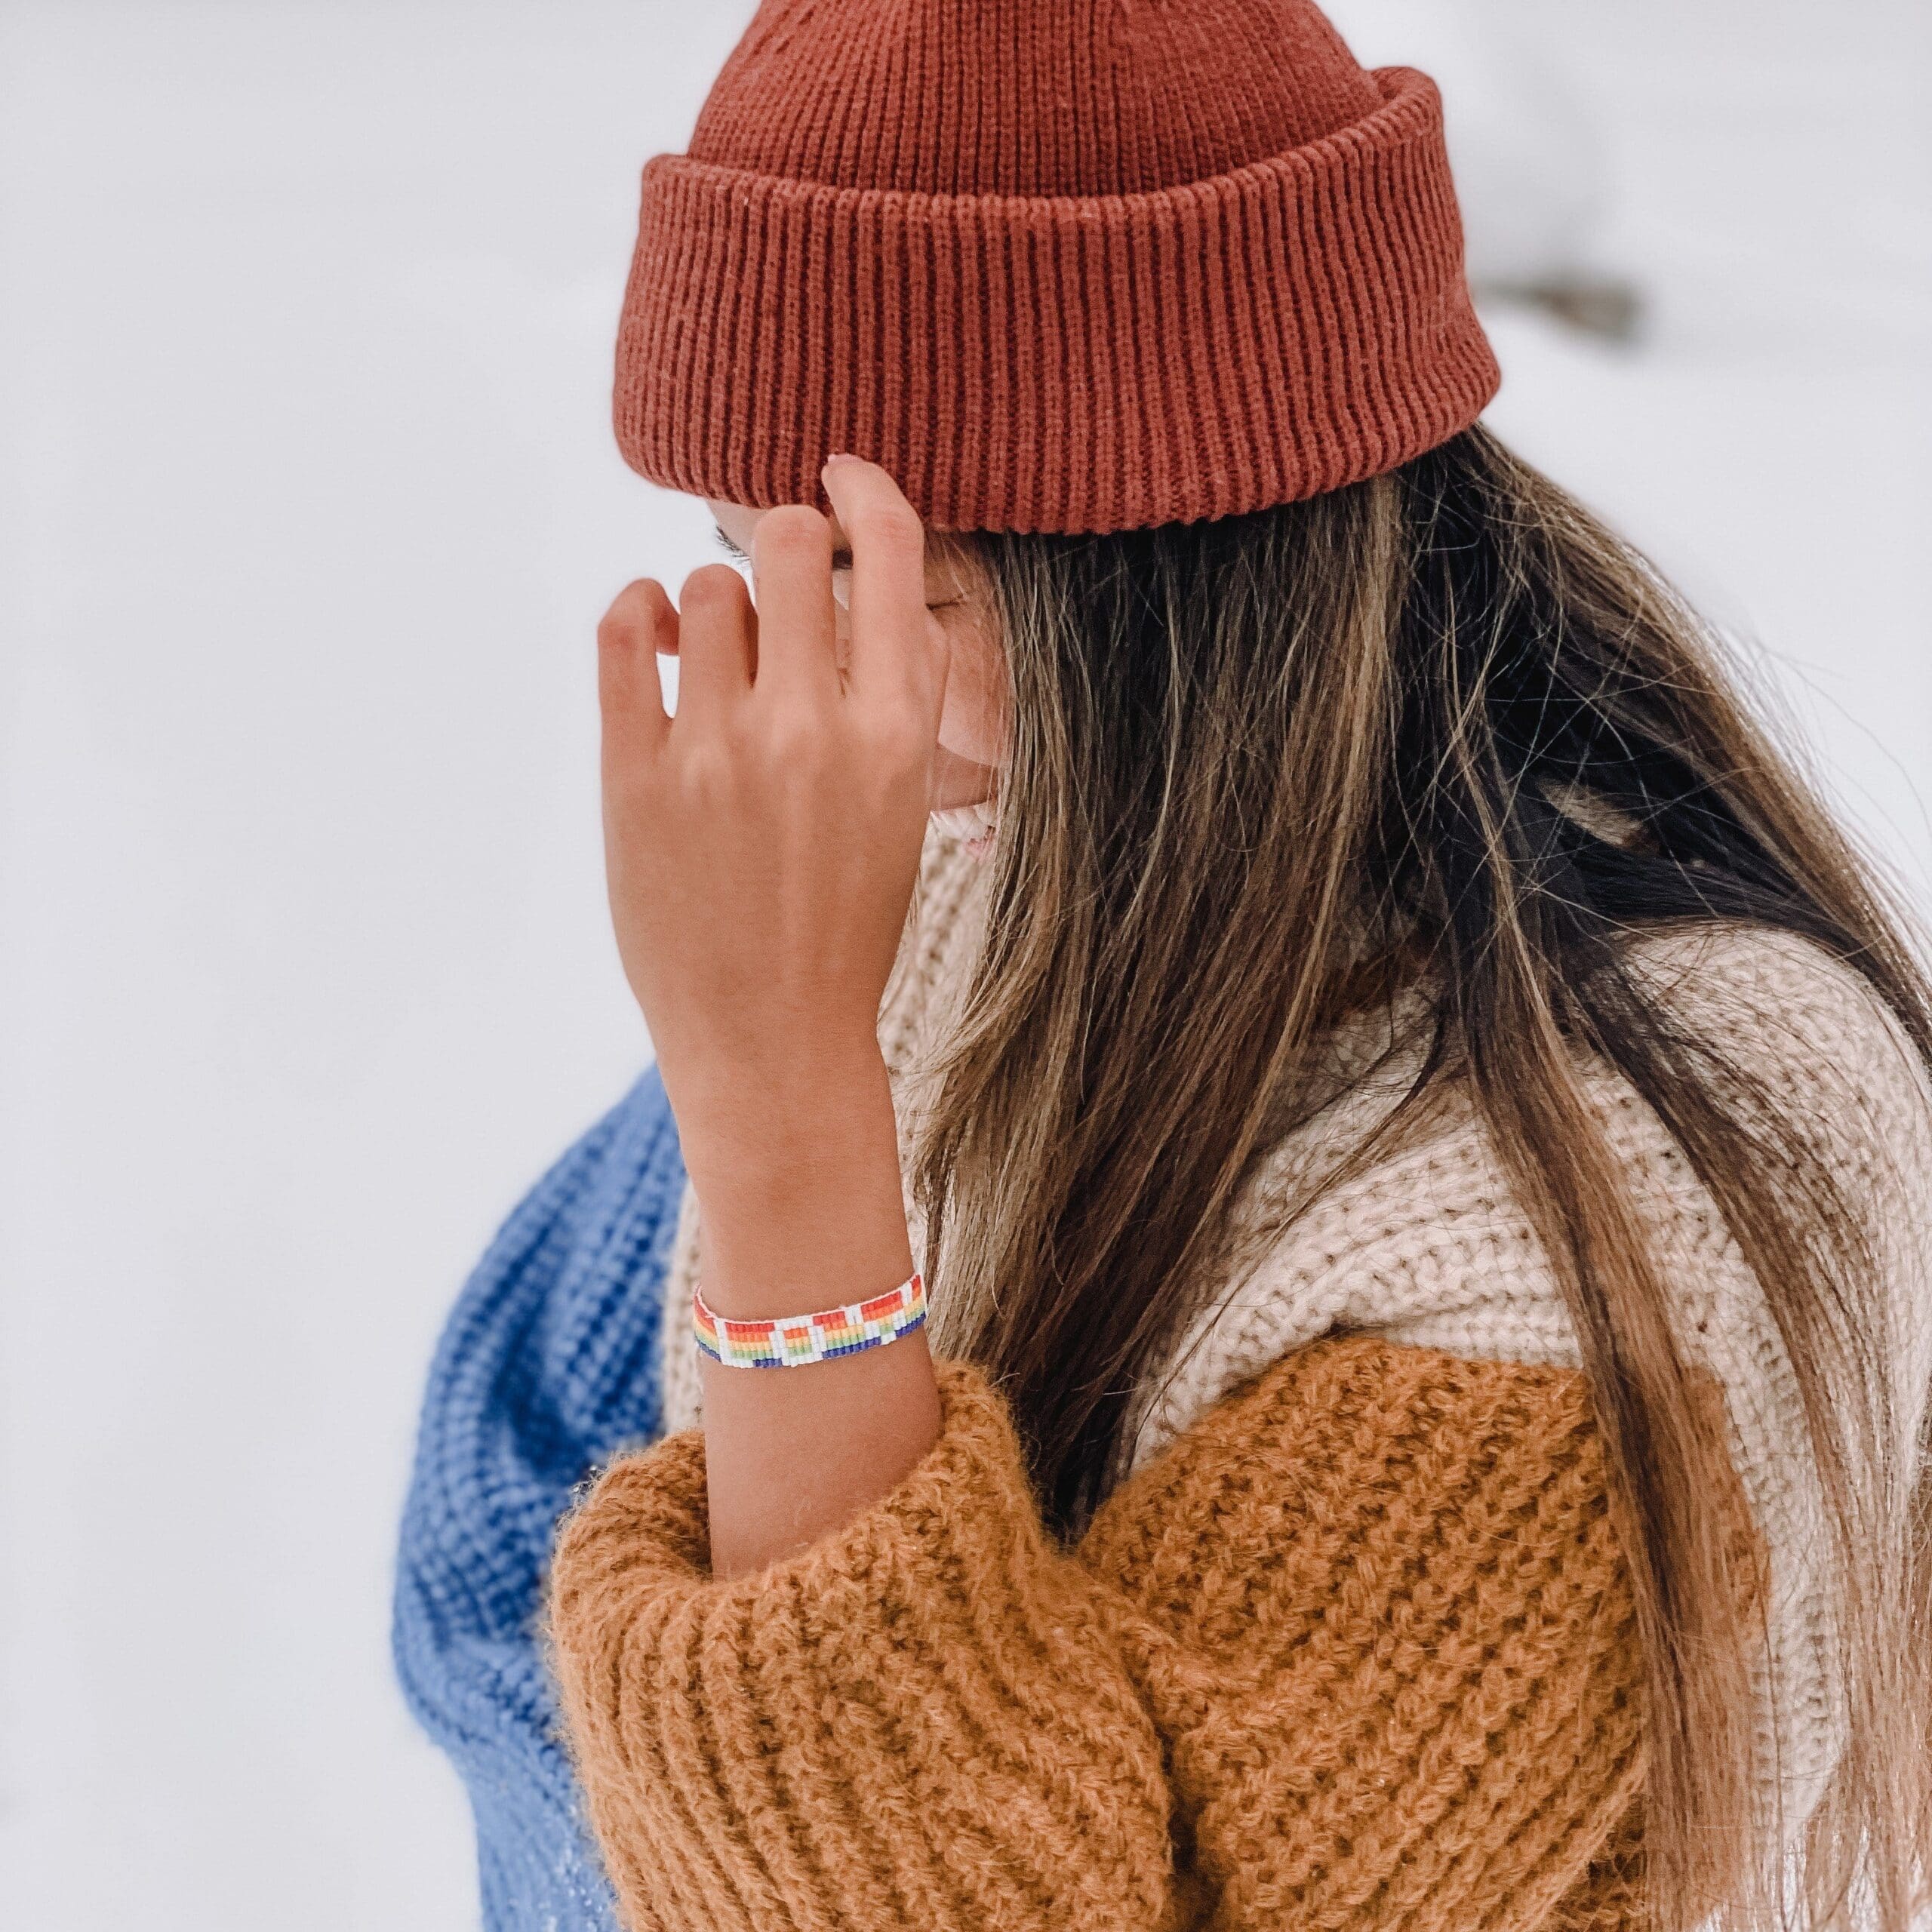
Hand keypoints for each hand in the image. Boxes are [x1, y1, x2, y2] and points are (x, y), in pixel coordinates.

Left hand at [596, 457, 950, 1157]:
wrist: (773, 1041)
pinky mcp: (635, 776)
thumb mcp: (907, 809)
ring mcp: (716, 751)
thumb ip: (901, 697)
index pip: (887, 550)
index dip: (860, 488)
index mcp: (898, 733)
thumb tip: (870, 589)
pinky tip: (656, 637)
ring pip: (705, 584)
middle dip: (782, 541)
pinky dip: (638, 610)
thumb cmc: (846, 924)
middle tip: (774, 582)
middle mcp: (810, 727)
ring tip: (717, 659)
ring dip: (714, 606)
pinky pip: (623, 629)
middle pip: (785, 541)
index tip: (836, 475)